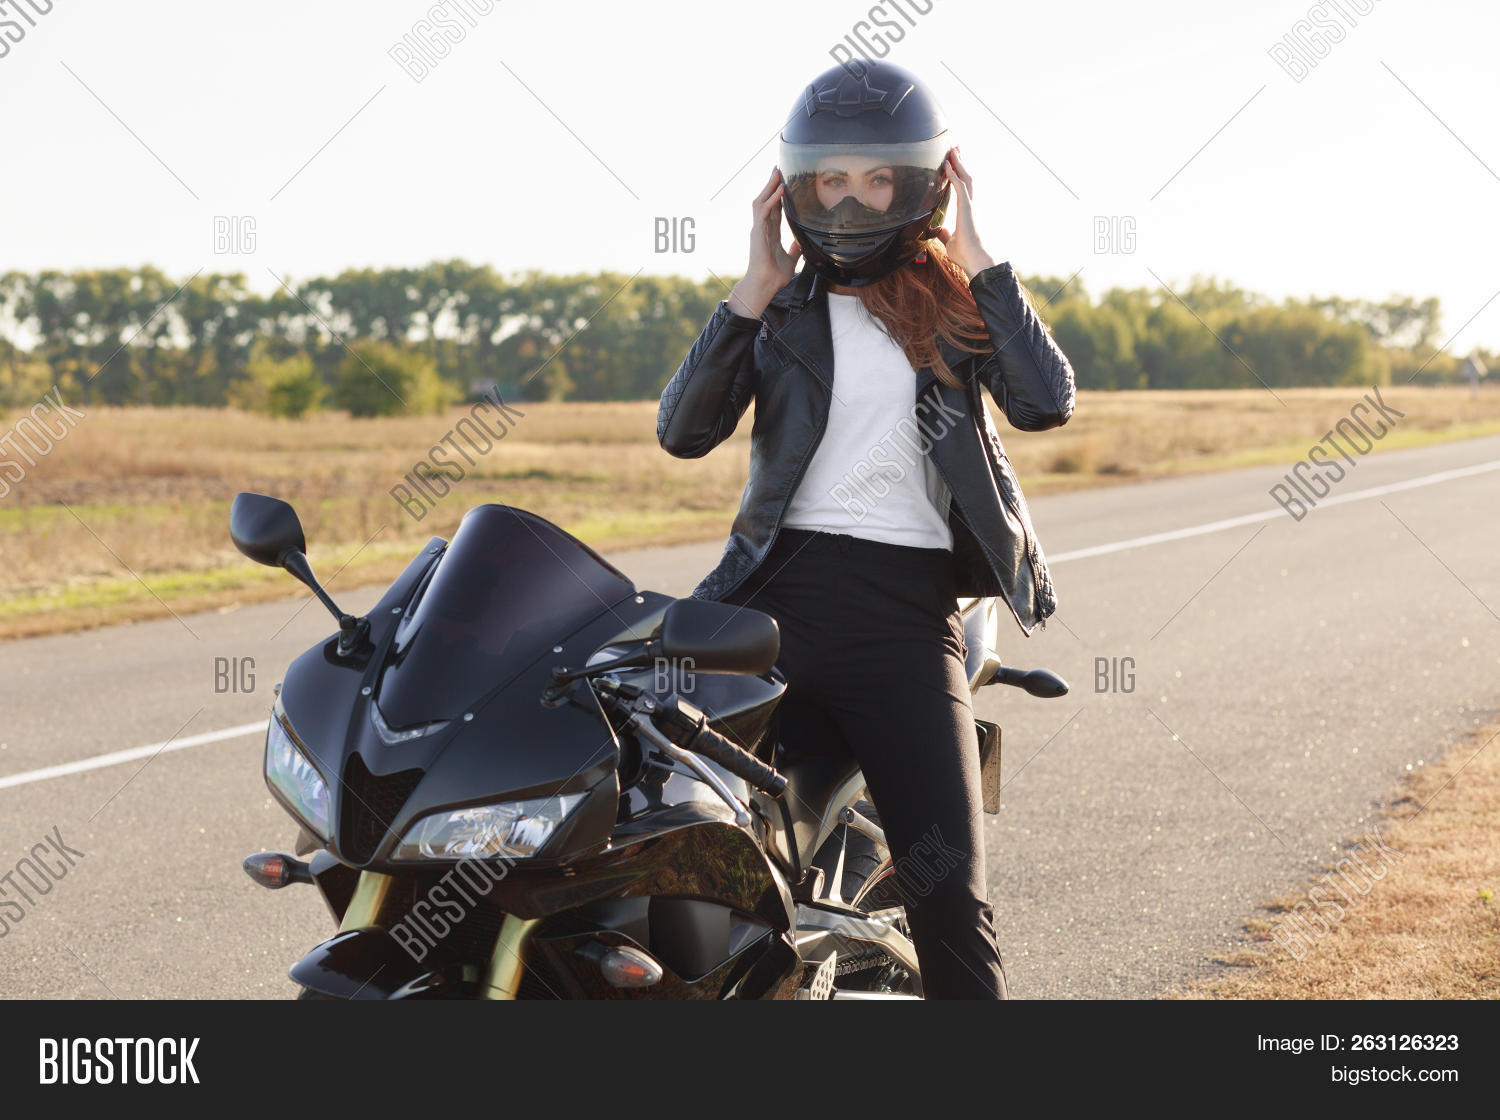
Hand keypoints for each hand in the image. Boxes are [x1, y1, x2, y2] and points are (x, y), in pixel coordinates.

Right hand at [728, 168, 801, 317]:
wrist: (765, 285)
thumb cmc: (774, 276)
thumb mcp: (791, 259)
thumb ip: (795, 248)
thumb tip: (801, 241)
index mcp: (770, 233)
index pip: (774, 209)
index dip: (777, 195)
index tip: (782, 182)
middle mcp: (763, 228)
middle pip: (766, 200)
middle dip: (771, 184)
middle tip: (777, 169)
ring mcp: (759, 229)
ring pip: (762, 201)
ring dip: (769, 186)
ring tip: (776, 172)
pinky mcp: (757, 232)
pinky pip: (764, 211)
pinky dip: (772, 199)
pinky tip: (780, 190)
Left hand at [935, 148, 994, 279]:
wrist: (975, 261)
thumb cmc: (966, 255)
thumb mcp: (951, 242)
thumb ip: (946, 234)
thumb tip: (940, 231)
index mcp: (968, 211)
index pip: (964, 188)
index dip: (959, 174)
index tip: (955, 164)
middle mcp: (972, 205)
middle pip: (967, 177)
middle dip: (961, 162)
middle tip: (956, 149)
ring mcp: (970, 205)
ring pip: (965, 177)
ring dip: (959, 163)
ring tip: (953, 149)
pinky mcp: (967, 207)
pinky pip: (959, 185)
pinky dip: (953, 174)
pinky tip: (946, 164)